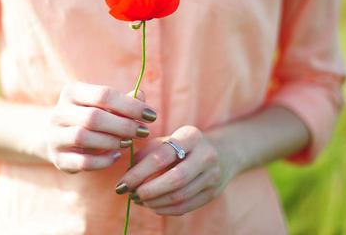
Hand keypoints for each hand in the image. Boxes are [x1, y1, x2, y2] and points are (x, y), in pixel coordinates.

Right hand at [31, 82, 156, 173]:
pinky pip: (82, 162)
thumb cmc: (89, 117)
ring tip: (128, 142)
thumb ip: (123, 101)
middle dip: (124, 126)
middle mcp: (59, 112)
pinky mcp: (58, 158)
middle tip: (144, 132)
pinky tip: (116, 156)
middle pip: (93, 117)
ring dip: (112, 141)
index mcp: (72, 92)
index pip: (103, 95)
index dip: (130, 106)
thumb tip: (141, 95)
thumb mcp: (104, 106)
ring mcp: (55, 136)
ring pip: (84, 137)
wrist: (57, 137)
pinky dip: (103, 161)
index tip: (151, 115)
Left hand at [115, 125, 229, 215]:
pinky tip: (153, 206)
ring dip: (155, 202)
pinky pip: (186, 207)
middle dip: (149, 191)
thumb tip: (127, 177)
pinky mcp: (213, 193)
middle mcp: (206, 155)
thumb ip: (146, 154)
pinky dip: (165, 209)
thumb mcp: (167, 140)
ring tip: (139, 200)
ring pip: (180, 197)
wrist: (222, 152)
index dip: (139, 173)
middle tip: (131, 194)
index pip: (162, 156)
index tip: (122, 183)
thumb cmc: (184, 146)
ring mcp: (213, 176)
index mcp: (191, 136)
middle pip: (175, 179)